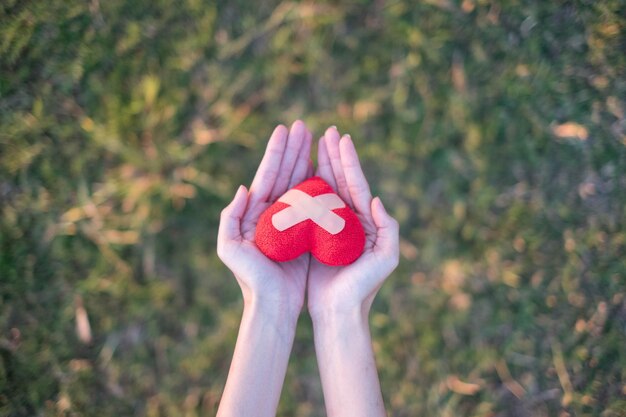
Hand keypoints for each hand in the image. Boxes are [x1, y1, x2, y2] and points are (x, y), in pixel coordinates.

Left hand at [217, 121, 312, 319]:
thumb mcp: (230, 249)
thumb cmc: (251, 280)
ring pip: (299, 183)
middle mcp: (272, 212)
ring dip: (306, 160)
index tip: (285, 129)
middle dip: (294, 149)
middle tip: (304, 126)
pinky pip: (314, 203)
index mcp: (254, 212)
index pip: (267, 174)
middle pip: (285, 173)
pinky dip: (319, 184)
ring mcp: (290, 221)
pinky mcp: (306, 232)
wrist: (273, 305)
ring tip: (316, 139)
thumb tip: (243, 188)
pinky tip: (326, 170)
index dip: (276, 152)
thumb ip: (230, 217)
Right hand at [307, 126, 399, 319]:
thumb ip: (388, 228)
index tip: (341, 137)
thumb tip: (377, 199)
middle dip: (333, 155)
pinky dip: (305, 187)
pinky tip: (298, 173)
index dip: (349, 160)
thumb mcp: (386, 258)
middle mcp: (349, 220)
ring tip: (314, 143)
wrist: (339, 313)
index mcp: (365, 221)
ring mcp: (330, 227)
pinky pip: (308, 207)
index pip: (357, 184)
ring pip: (325, 189)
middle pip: (340, 180)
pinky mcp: (313, 237)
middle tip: (327, 130)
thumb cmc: (363, 288)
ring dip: (320, 165)